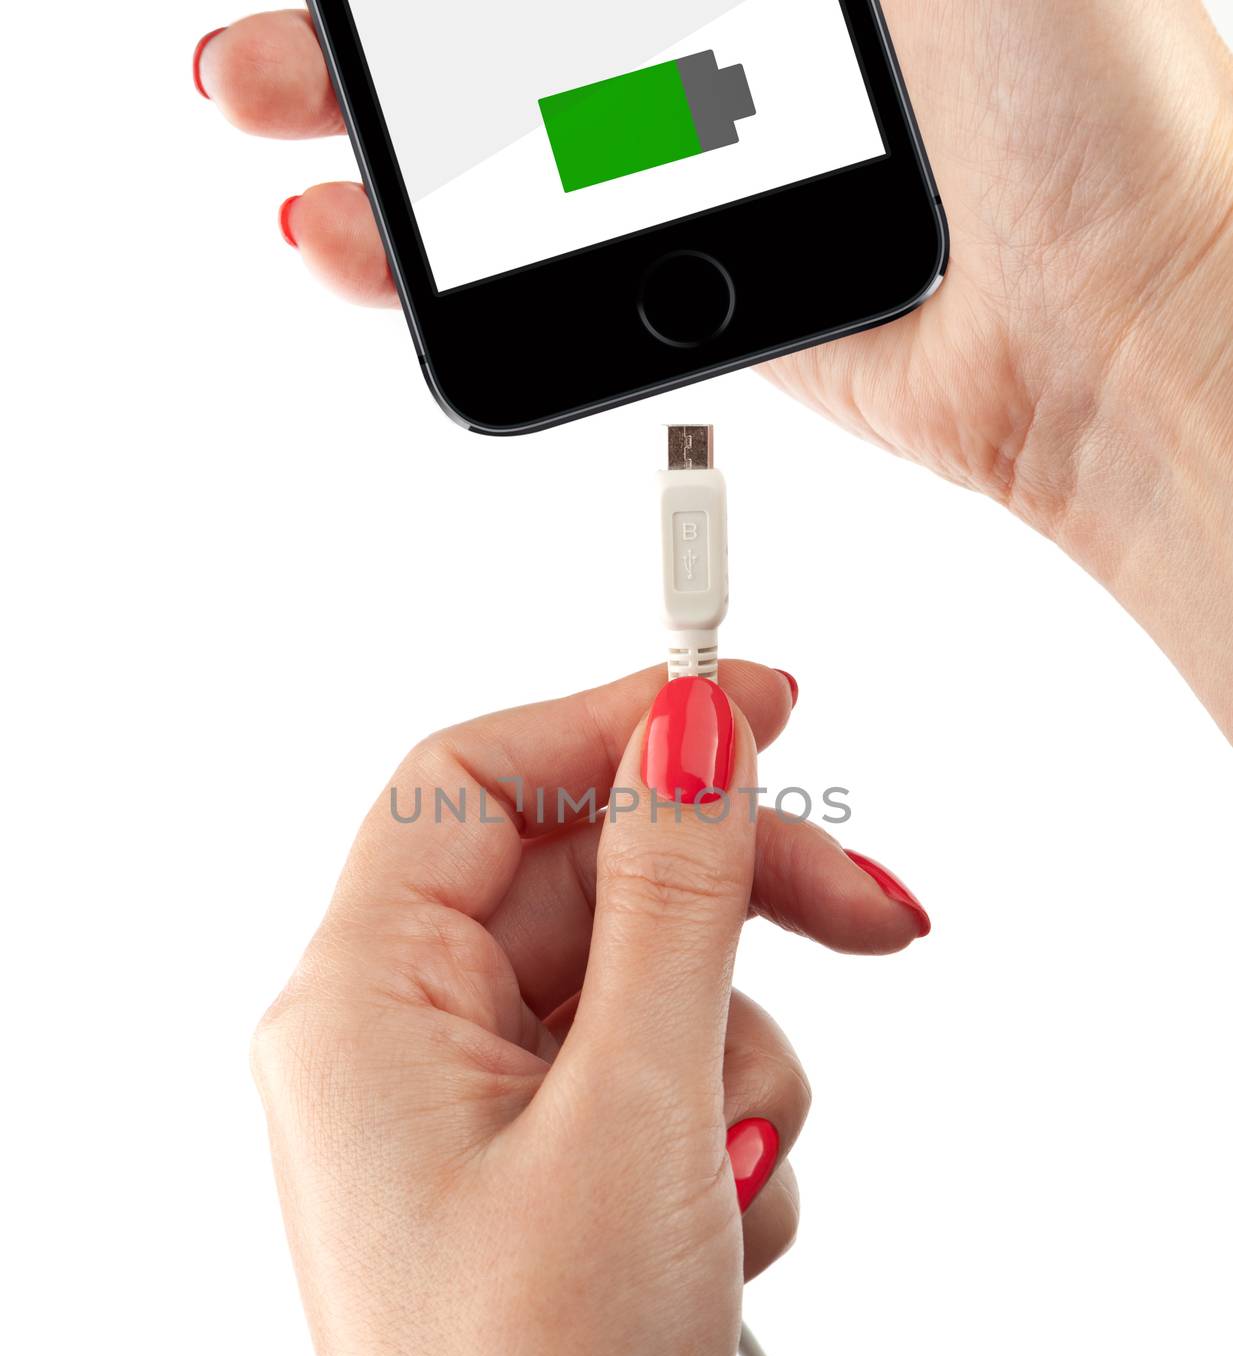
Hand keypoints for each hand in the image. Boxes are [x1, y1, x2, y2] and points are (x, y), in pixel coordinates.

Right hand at [194, 5, 1232, 736]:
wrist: (1119, 328)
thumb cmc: (1086, 110)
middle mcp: (755, 35)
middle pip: (520, 26)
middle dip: (378, 28)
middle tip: (269, 38)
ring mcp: (725, 165)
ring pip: (516, 142)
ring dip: (386, 138)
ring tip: (277, 124)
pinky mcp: (717, 289)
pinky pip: (559, 264)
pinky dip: (456, 259)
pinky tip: (366, 236)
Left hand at [251, 663, 928, 1355]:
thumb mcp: (630, 1115)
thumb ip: (670, 903)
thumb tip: (690, 736)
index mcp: (363, 1006)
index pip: (475, 781)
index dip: (614, 725)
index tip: (750, 698)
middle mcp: (413, 1045)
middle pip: (593, 878)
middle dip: (733, 900)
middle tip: (867, 907)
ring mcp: (494, 1111)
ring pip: (654, 979)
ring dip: (736, 1057)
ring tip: (730, 1169)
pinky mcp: (566, 1168)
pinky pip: (674, 1071)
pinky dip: (730, 1132)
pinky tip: (721, 1233)